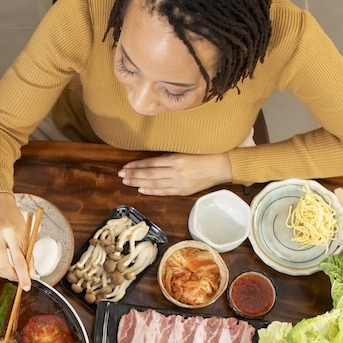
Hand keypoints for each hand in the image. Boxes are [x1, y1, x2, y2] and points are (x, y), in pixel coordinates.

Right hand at [0, 192, 32, 289]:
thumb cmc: (13, 219)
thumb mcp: (25, 234)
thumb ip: (29, 255)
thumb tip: (31, 275)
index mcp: (10, 232)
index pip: (18, 260)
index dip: (23, 276)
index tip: (27, 286)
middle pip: (3, 266)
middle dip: (13, 277)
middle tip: (20, 280)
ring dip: (5, 274)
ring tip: (13, 272)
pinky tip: (4, 263)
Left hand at [118, 153, 232, 196]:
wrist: (222, 166)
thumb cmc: (206, 154)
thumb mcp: (186, 151)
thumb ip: (170, 157)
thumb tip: (151, 162)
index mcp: (177, 159)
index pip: (151, 163)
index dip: (137, 166)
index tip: (125, 167)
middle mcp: (176, 171)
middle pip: (150, 174)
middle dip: (134, 175)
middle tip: (120, 175)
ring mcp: (180, 182)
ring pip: (155, 183)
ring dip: (139, 183)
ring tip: (126, 182)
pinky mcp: (184, 190)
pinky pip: (165, 191)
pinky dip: (152, 191)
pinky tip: (141, 189)